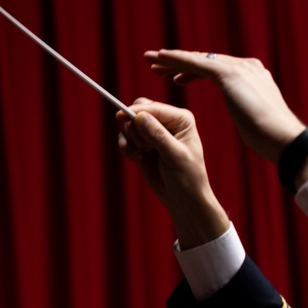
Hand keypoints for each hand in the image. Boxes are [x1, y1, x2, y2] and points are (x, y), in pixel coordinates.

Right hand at [116, 98, 229, 247]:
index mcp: (181, 119)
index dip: (136, 111)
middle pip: (139, 110)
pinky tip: (137, 159)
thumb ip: (157, 135)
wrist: (184, 199)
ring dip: (131, 140)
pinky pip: (125, 137)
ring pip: (129, 124)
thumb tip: (139, 116)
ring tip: (142, 154)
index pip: (155, 108)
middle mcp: (168, 122)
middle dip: (134, 127)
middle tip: (142, 145)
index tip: (121, 116)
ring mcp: (154, 132)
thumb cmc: (187, 177)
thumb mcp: (174, 156)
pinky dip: (126, 147)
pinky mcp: (143, 145)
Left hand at [143, 50, 306, 163]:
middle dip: (180, 62)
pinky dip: (177, 60)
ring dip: (172, 59)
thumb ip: (249, 109)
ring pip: (197, 59)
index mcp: (253, 75)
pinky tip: (161, 59)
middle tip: (158, 64)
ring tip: (151, 61)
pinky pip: (196, 63)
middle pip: (205, 60)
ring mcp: (238, 67)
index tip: (176, 77)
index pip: (217, 68)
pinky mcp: (229, 73)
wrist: (282, 136)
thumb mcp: (256, 118)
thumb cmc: (270, 137)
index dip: (193, 71)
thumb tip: (247, 116)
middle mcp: (246, 66)